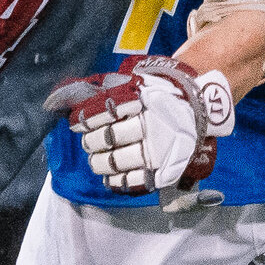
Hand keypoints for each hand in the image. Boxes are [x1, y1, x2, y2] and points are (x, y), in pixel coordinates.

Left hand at [45, 57, 233, 198]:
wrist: (198, 108)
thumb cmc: (160, 96)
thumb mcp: (139, 84)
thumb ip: (108, 89)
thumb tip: (66, 100)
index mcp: (144, 102)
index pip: (106, 112)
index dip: (87, 119)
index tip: (76, 122)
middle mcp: (151, 126)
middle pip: (108, 138)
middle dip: (91, 141)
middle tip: (88, 141)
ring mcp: (157, 150)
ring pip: (116, 161)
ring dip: (99, 162)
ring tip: (96, 159)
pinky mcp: (162, 169)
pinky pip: (132, 180)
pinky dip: (115, 180)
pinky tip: (108, 176)